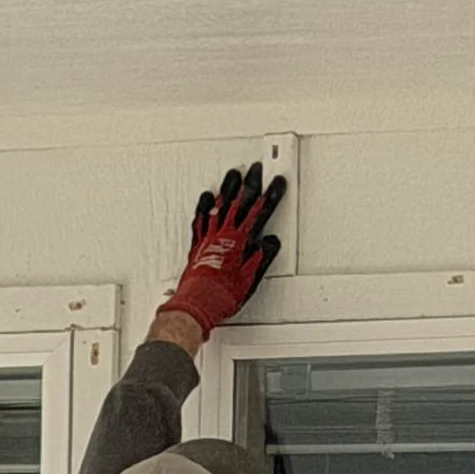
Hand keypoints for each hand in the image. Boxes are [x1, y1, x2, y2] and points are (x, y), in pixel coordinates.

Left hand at [155, 163, 286, 338]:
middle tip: (256, 169)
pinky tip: (207, 196)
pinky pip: (200, 220)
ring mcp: (210, 237)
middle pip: (239, 203)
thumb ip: (261, 258)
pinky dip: (204, 207)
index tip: (276, 182)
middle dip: (250, 184)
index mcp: (240, 242)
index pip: (259, 212)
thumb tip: (270, 242)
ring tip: (233, 175)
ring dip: (227, 189)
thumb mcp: (250, 279)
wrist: (199, 303)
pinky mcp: (198, 244)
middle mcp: (224, 236)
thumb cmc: (223, 295)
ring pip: (220, 207)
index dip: (269, 195)